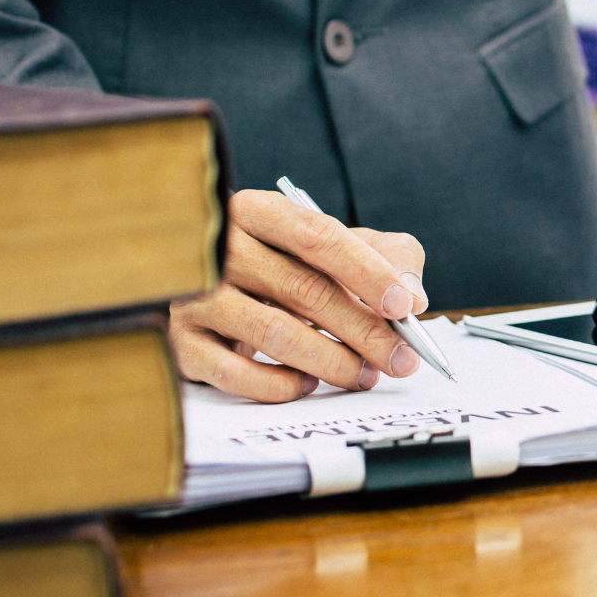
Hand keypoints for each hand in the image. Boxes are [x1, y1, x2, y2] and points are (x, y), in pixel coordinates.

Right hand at [170, 190, 429, 402]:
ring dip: (331, 361)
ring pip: (274, 334)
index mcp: (258, 211)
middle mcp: (219, 248)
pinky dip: (280, 385)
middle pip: (304, 290)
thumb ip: (386, 257)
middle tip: (401, 359)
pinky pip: (236, 374)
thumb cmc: (286, 262)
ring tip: (364, 375)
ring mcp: (194, 296)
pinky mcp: (183, 341)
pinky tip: (308, 384)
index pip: (317, 236)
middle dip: (364, 330)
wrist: (208, 284)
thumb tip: (413, 297)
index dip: (366, 272)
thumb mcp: (338, 244)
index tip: (405, 305)